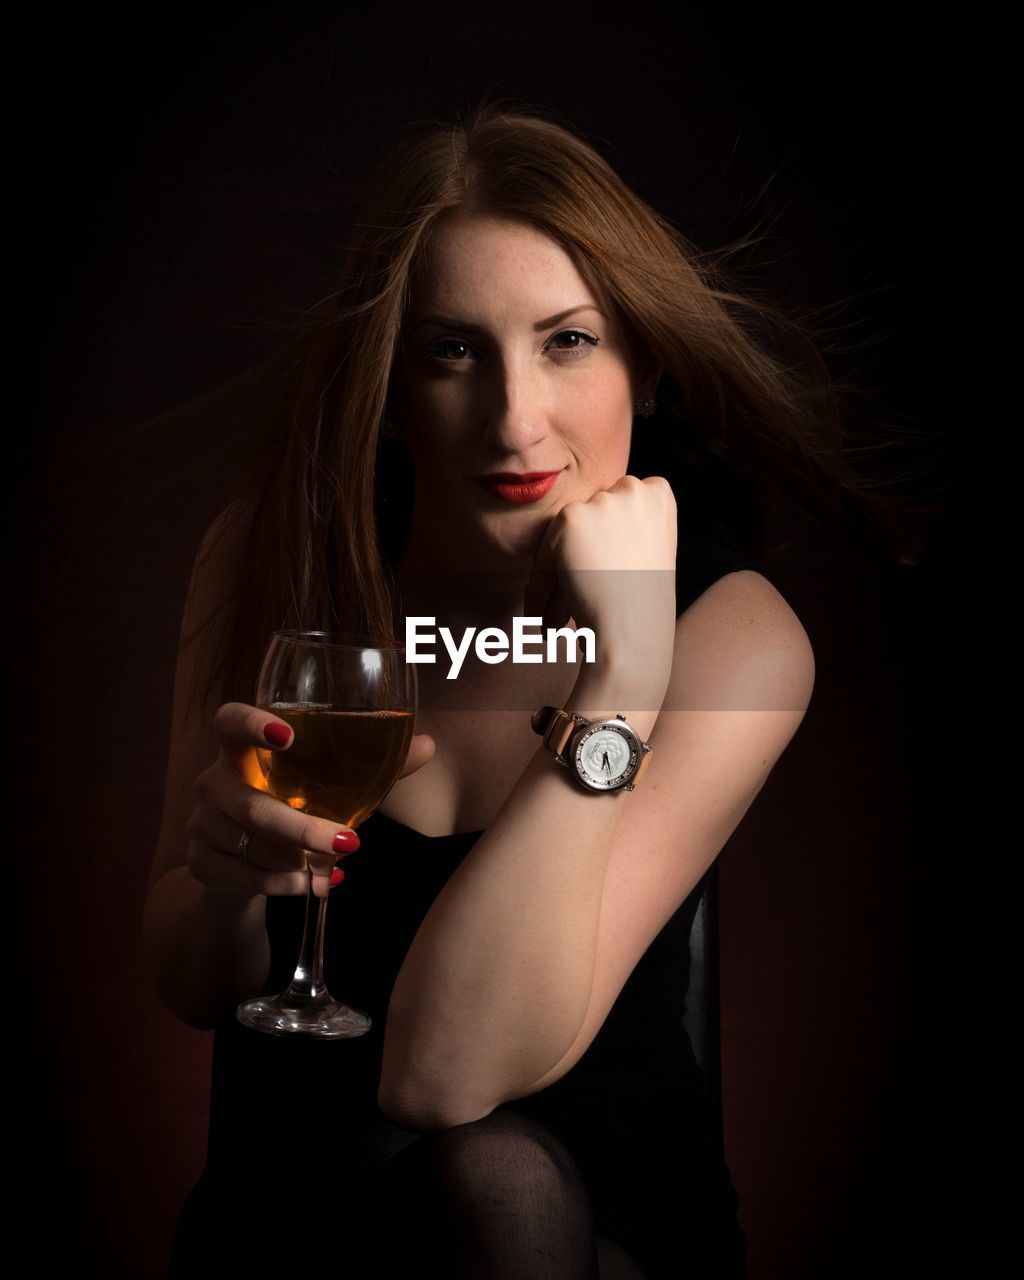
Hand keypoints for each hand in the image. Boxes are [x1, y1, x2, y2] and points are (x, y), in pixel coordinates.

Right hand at [186, 702, 435, 900]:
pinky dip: (285, 884)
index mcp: (241, 750)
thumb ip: (375, 765)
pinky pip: (246, 877)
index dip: (249, 723)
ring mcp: (202, 824)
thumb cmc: (293, 806)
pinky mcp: (201, 863)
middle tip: (351, 840)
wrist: (243, 864)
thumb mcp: (327, 785)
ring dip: (297, 859)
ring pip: (250, 845)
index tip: (286, 735)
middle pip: (249, 804)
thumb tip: (428, 745)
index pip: (228, 721)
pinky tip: (314, 883)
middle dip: (301, 826)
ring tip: (334, 864)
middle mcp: (213, 782)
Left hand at [523, 474, 677, 664]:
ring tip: (551, 619)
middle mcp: (634, 489)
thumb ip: (624, 529)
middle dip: (576, 560)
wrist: (636, 629)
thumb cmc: (645, 606)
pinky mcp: (571, 517)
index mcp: (659, 494)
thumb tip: (588, 533)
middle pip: (589, 524)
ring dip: (554, 575)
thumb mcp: (649, 552)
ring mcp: (603, 501)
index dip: (603, 542)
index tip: (597, 574)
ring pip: (563, 539)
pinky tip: (544, 619)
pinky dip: (539, 587)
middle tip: (571, 598)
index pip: (616, 510)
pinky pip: (543, 554)